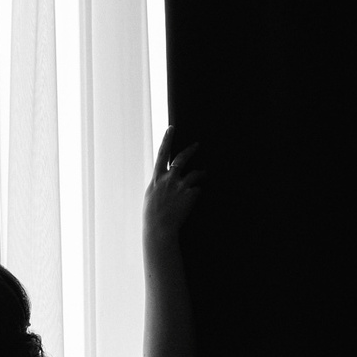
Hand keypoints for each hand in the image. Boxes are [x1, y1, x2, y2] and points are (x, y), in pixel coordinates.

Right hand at [144, 126, 204, 244]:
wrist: (160, 228)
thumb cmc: (152, 216)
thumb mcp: (150, 197)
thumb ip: (158, 186)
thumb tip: (162, 182)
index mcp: (157, 178)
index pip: (162, 154)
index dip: (167, 140)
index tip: (171, 128)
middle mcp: (169, 179)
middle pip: (182, 158)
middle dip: (191, 149)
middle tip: (198, 144)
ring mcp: (181, 186)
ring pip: (196, 173)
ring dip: (202, 173)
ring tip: (206, 173)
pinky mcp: (191, 194)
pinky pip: (198, 190)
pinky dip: (198, 194)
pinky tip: (194, 201)